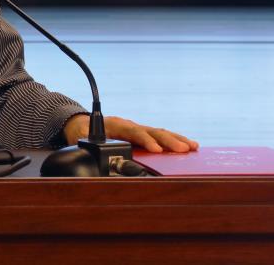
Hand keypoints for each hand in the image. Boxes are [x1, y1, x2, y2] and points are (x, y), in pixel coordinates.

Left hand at [63, 114, 198, 152]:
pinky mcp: (142, 134)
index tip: (157, 150)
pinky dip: (174, 141)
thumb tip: (96, 151)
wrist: (81, 123)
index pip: (134, 132)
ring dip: (176, 140)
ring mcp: (137, 129)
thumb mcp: (82, 137)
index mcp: (116, 125)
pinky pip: (160, 136)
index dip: (146, 140)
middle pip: (152, 131)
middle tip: (184, 149)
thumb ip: (90, 143)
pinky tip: (187, 147)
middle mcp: (130, 125)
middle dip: (169, 141)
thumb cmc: (82, 131)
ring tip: (193, 147)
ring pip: (159, 132)